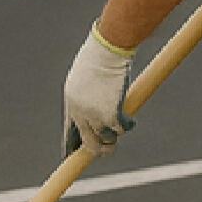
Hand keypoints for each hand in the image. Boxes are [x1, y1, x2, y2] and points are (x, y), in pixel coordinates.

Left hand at [62, 23, 135, 156]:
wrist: (108, 47)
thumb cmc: (99, 54)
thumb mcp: (86, 76)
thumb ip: (87, 94)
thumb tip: (96, 111)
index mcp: (70, 101)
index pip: (70, 130)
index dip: (73, 144)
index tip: (76, 154)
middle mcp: (79, 111)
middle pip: (88, 141)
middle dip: (98, 149)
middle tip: (108, 149)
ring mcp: (95, 114)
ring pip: (107, 137)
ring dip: (116, 134)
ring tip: (123, 125)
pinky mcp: (111, 114)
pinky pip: (122, 129)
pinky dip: (129, 125)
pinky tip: (132, 120)